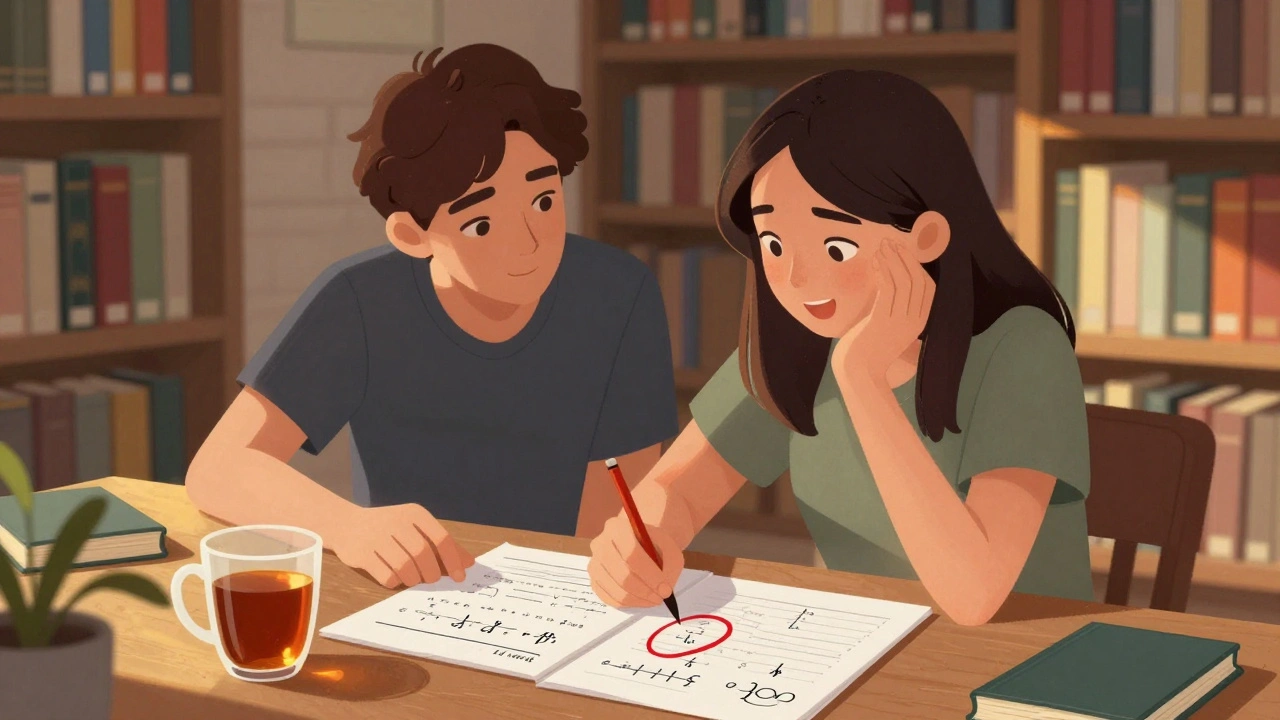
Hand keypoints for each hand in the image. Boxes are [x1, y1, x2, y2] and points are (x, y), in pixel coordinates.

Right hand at [330, 504, 475, 588]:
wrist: (347, 524)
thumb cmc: (390, 529)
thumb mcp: (416, 528)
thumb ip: (442, 545)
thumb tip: (469, 563)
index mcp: (415, 514)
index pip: (442, 539)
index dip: (454, 561)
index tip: (460, 578)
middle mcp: (396, 522)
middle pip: (424, 555)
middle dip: (432, 573)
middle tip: (431, 579)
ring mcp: (377, 538)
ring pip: (405, 568)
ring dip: (413, 579)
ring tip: (412, 578)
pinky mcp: (362, 554)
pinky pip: (387, 577)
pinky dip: (395, 582)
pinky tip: (394, 576)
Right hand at [588, 514, 684, 607]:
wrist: (639, 545)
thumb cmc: (654, 546)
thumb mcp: (670, 549)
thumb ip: (670, 567)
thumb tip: (664, 591)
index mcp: (617, 528)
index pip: (631, 553)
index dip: (649, 574)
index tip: (665, 588)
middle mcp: (600, 544)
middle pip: (622, 574)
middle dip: (645, 590)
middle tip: (661, 597)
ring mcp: (594, 564)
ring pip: (616, 590)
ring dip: (639, 599)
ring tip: (654, 598)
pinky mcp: (594, 581)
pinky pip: (609, 599)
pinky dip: (629, 603)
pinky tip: (641, 599)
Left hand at [833, 239, 934, 386]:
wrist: (859, 373)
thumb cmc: (869, 349)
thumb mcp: (889, 326)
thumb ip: (894, 309)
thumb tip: (889, 284)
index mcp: (920, 322)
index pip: (928, 287)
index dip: (917, 266)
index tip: (902, 251)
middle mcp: (914, 321)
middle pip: (917, 280)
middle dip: (904, 257)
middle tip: (890, 241)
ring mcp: (900, 322)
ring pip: (902, 281)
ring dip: (892, 259)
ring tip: (881, 246)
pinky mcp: (883, 322)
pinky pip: (887, 289)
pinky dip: (882, 271)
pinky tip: (874, 262)